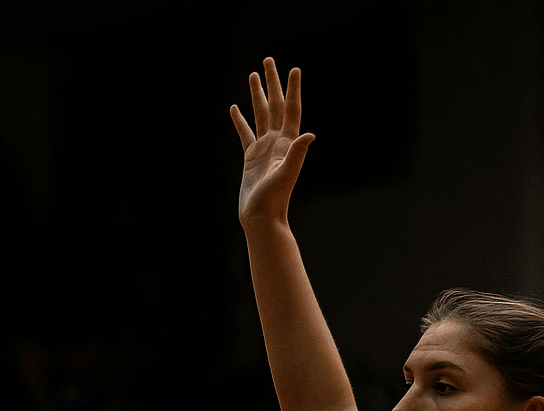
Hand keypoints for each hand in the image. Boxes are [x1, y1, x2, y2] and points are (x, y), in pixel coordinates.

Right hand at [232, 58, 313, 226]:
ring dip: (257, 95)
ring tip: (252, 75)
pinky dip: (240, 119)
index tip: (293, 69)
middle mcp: (277, 141)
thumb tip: (309, 135)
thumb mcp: (286, 174)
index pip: (291, 109)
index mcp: (287, 142)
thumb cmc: (274, 199)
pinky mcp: (250, 156)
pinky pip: (245, 132)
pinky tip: (235, 108)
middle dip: (272, 83)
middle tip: (269, 60)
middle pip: (276, 105)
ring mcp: (264, 147)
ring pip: (260, 114)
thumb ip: (297, 153)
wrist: (262, 217)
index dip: (293, 89)